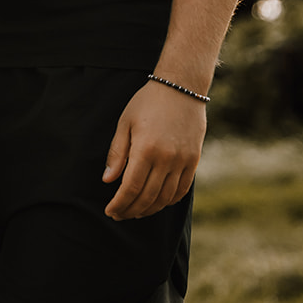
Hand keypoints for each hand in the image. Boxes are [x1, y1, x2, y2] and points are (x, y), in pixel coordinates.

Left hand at [101, 80, 204, 219]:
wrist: (181, 87)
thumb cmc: (148, 102)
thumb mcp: (125, 122)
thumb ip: (117, 153)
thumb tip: (108, 180)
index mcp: (145, 149)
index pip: (130, 188)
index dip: (119, 204)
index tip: (110, 211)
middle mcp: (166, 158)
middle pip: (147, 197)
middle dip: (131, 210)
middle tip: (120, 215)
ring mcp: (182, 161)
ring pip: (165, 198)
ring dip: (149, 209)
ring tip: (137, 212)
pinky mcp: (194, 160)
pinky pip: (181, 190)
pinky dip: (168, 201)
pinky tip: (158, 202)